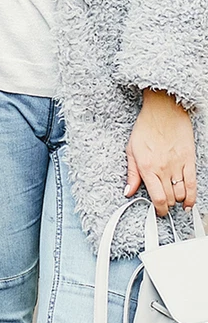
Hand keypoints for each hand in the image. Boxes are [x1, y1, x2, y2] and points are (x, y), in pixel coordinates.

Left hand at [125, 89, 196, 215]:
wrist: (163, 110)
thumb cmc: (146, 128)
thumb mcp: (131, 152)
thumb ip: (131, 174)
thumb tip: (128, 192)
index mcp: (148, 168)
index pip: (157, 197)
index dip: (159, 209)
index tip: (158, 212)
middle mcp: (164, 168)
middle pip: (170, 197)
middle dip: (168, 206)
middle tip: (165, 208)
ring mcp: (178, 163)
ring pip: (182, 191)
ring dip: (179, 201)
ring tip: (176, 204)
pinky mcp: (189, 157)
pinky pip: (193, 180)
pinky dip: (192, 193)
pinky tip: (189, 201)